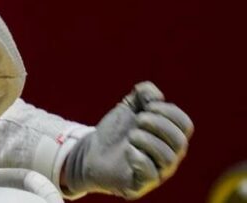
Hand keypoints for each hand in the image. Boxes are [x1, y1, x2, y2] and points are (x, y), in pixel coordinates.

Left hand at [62, 81, 192, 198]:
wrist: (92, 151)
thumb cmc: (117, 131)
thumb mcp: (128, 107)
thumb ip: (143, 94)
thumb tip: (156, 95)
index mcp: (169, 137)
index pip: (185, 124)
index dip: (169, 111)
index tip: (148, 105)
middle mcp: (169, 155)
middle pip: (179, 141)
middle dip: (158, 124)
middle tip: (139, 119)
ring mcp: (157, 172)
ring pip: (167, 158)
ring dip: (147, 140)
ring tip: (131, 135)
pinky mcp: (141, 183)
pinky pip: (151, 174)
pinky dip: (139, 158)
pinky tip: (128, 150)